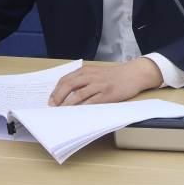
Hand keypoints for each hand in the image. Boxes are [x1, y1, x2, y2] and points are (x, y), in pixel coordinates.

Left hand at [48, 57, 162, 105]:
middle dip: (58, 97)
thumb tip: (68, 93)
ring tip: (62, 111)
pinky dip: (83, 108)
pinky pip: (92, 102)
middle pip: (69, 85)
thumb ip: (84, 79)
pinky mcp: (107, 94)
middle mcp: (91, 76)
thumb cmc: (114, 75)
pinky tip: (78, 113)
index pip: (66, 79)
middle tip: (52, 106)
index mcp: (86, 70)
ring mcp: (99, 85)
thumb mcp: (96, 73)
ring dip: (68, 104)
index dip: (56, 90)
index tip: (50, 99)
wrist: (133, 74)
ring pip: (79, 94)